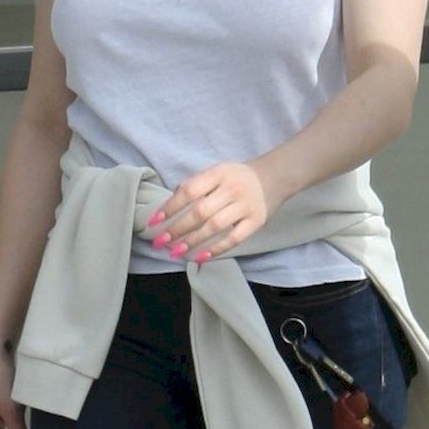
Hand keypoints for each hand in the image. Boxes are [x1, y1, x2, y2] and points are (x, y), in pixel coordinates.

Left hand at [146, 161, 269, 263]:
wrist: (274, 177)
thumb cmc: (237, 177)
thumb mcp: (216, 172)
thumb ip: (195, 184)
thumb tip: (170, 205)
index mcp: (219, 173)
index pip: (190, 190)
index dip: (170, 207)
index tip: (155, 221)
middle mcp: (232, 189)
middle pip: (200, 212)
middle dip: (177, 229)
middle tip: (160, 242)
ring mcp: (245, 206)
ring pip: (214, 226)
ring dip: (192, 241)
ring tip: (176, 252)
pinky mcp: (256, 221)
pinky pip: (234, 238)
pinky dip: (216, 249)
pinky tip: (200, 257)